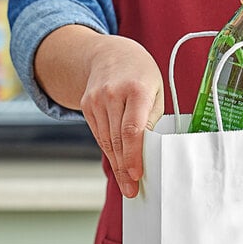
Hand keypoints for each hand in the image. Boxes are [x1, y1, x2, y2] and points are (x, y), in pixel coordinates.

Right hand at [80, 35, 163, 197]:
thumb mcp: (155, 92)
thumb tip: (149, 151)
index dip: (133, 155)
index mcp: (136, 89)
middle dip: (124, 168)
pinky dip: (109, 152)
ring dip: (116, 165)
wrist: (110, 53)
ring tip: (126, 184)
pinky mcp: (87, 105)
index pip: (132, 129)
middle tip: (131, 190)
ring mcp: (96, 99)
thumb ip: (152, 119)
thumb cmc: (141, 75)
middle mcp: (113, 93)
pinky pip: (99, 135)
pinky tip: (118, 165)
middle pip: (117, 139)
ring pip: (106, 141)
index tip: (136, 175)